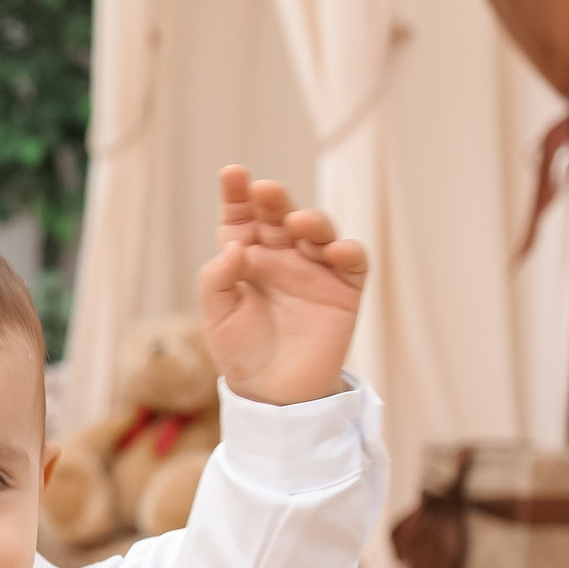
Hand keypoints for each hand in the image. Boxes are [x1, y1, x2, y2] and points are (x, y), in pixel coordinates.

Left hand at [196, 166, 368, 405]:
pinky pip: (352, 260)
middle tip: (264, 190)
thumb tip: (234, 246)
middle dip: (273, 199)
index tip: (232, 174)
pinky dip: (346, 251)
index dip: (237, 194)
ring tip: (297, 223)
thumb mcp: (217, 318)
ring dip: (311, 220)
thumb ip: (217, 281)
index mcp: (245, 257)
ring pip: (318, 230)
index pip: (241, 217)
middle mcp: (280, 256)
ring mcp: (313, 269)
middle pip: (279, 215)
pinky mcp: (343, 289)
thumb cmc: (241, 351)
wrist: (274, 393)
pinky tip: (332, 251)